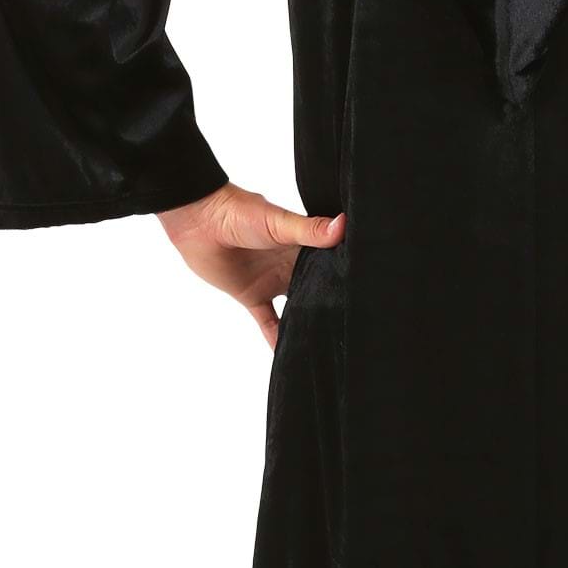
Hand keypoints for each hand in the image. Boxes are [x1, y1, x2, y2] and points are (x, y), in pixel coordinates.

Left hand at [157, 181, 344, 346]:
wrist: (198, 220)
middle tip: (356, 324)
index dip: (347, 276)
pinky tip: (290, 355)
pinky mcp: (252, 295)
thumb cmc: (238, 212)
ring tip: (329, 342)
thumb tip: (344, 225)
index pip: (331, 263)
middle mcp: (291, 264)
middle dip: (332, 302)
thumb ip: (309, 230)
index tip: (369, 293)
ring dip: (308, 321)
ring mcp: (272, 281)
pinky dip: (277, 338)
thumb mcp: (278, 222)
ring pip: (296, 306)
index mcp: (303, 244)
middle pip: (317, 287)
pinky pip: (268, 321)